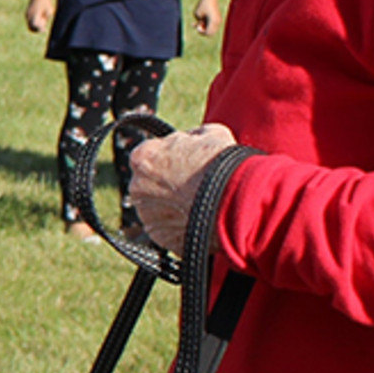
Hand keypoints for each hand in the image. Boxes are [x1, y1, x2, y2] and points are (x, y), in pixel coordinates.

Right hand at [25, 0, 54, 33]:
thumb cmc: (46, 1)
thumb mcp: (50, 9)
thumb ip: (48, 18)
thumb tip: (44, 24)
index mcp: (35, 13)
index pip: (35, 25)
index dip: (40, 29)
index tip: (44, 29)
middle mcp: (30, 14)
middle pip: (31, 27)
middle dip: (37, 29)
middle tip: (43, 27)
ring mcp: (27, 14)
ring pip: (29, 25)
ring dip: (35, 26)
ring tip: (42, 20)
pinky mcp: (27, 13)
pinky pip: (29, 21)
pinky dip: (33, 22)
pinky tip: (39, 17)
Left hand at [127, 123, 239, 247]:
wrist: (236, 201)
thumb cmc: (221, 164)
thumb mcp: (209, 133)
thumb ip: (190, 138)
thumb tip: (191, 140)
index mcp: (142, 158)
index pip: (151, 155)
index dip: (171, 158)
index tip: (187, 163)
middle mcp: (137, 188)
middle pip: (151, 183)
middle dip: (169, 183)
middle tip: (195, 184)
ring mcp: (147, 217)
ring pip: (158, 209)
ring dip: (174, 206)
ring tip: (200, 203)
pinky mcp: (161, 239)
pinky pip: (169, 230)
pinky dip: (181, 226)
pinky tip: (201, 219)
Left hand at [191, 0, 219, 36]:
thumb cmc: (203, 4)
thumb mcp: (197, 14)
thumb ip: (198, 22)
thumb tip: (200, 27)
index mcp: (214, 21)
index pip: (208, 33)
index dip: (201, 32)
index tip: (197, 25)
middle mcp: (218, 22)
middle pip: (210, 33)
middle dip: (203, 31)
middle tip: (198, 24)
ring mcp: (218, 21)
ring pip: (211, 30)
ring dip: (204, 28)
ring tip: (198, 21)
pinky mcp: (217, 19)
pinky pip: (212, 25)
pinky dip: (206, 25)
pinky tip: (200, 20)